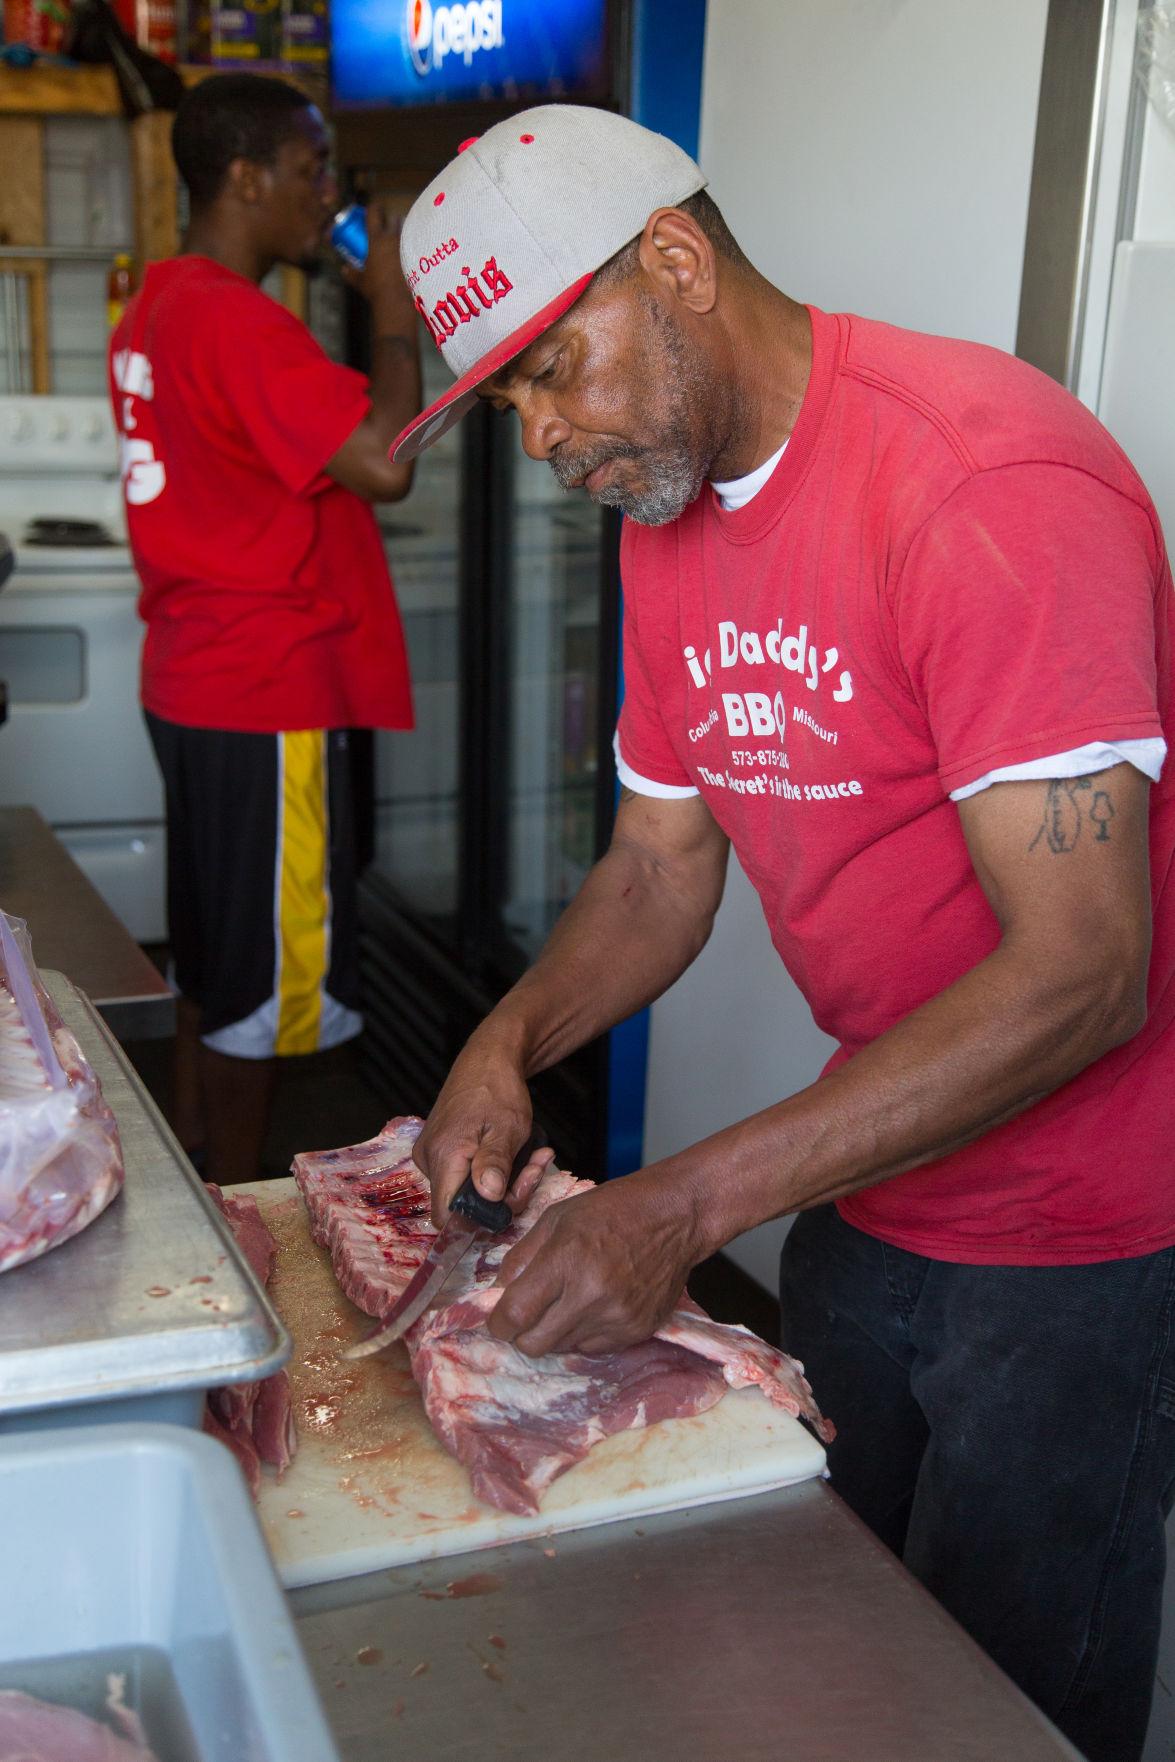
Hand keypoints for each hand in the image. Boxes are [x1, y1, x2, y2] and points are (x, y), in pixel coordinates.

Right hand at [345, 202, 416, 330]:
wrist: (398, 302)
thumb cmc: (377, 291)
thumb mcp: (361, 282)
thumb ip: (352, 274)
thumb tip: (344, 269)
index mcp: (376, 240)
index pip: (374, 213)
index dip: (373, 207)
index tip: (374, 208)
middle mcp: (393, 238)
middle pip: (393, 217)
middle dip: (391, 219)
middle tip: (389, 225)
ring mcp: (408, 245)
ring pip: (408, 228)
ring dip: (404, 230)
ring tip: (403, 238)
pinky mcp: (420, 255)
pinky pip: (418, 243)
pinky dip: (416, 245)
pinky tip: (416, 251)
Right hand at [413, 1040, 550, 1227]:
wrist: (487, 1059)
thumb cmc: (498, 1088)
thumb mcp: (508, 1127)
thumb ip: (496, 1163)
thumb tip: (489, 1196)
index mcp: (443, 1157)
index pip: (447, 1216)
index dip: (478, 1221)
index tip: (511, 1200)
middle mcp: (429, 1161)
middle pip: (464, 1205)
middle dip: (506, 1194)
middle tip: (535, 1167)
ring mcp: (433, 1156)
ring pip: (470, 1190)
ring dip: (505, 1181)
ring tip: (532, 1154)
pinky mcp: (442, 1151)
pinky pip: (467, 1175)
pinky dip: (494, 1170)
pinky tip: (515, 1151)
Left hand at [488, 1168, 701, 1357]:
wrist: (675, 1216)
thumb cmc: (612, 1209)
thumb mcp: (557, 1217)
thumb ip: (522, 1256)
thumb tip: (498, 1293)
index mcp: (566, 1260)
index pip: (516, 1313)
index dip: (498, 1323)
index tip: (497, 1320)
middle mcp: (591, 1295)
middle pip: (535, 1344)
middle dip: (521, 1334)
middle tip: (527, 1316)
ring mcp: (617, 1317)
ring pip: (562, 1348)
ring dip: (554, 1332)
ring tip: (568, 1301)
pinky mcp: (637, 1331)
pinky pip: (593, 1348)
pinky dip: (584, 1333)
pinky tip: (593, 1306)